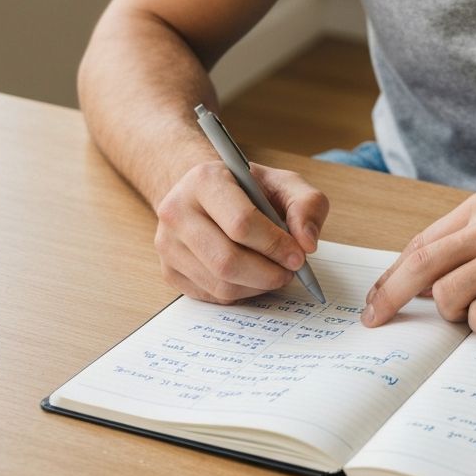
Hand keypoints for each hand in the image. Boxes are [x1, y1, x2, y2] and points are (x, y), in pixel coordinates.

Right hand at [154, 161, 328, 302]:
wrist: (209, 195)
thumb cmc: (250, 189)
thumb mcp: (285, 184)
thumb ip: (307, 205)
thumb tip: (308, 243)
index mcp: (204, 180)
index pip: (241, 223)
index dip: (275, 245)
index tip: (299, 256)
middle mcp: (176, 211)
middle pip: (227, 260)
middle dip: (268, 273)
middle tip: (291, 271)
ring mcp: (167, 244)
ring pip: (219, 283)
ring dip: (258, 286)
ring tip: (276, 273)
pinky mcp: (168, 271)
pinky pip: (211, 296)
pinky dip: (241, 293)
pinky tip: (254, 277)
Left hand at [362, 191, 475, 333]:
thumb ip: (472, 236)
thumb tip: (427, 272)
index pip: (420, 242)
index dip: (392, 274)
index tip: (376, 297)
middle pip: (419, 265)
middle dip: (388, 296)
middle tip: (373, 319)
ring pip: (446, 294)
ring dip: (450, 312)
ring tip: (475, 311)